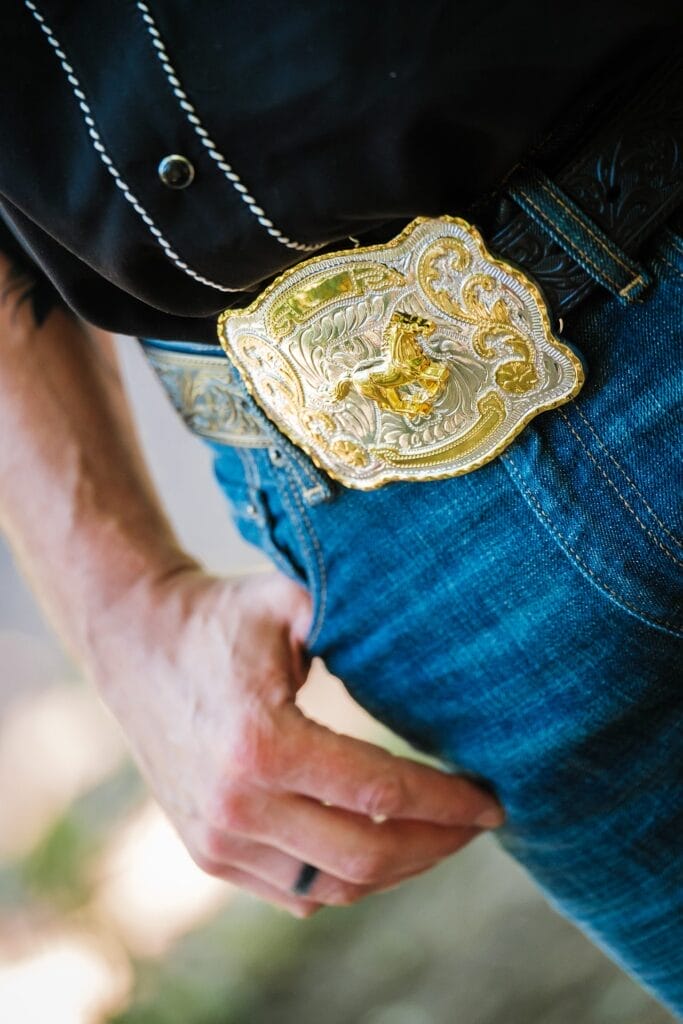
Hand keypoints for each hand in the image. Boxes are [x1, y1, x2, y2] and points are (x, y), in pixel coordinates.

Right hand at [96, 569, 504, 916]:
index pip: (381, 793)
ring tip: (437, 837)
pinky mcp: (206, 852)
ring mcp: (217, 838)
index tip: (493, 801)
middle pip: (366, 856)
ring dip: (397, 870)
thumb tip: (440, 646)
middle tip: (476, 823)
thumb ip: (358, 622)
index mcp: (262, 744)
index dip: (448, 802)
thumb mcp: (290, 602)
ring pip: (332, 885)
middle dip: (437, 844)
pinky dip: (346, 879)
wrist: (134, 641)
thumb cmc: (219, 616)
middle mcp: (237, 806)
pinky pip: (294, 890)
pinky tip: (377, 847)